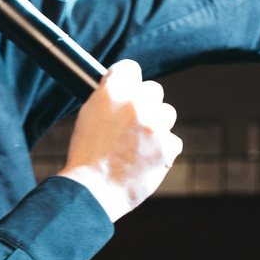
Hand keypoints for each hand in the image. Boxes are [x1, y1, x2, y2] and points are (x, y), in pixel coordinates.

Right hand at [58, 60, 179, 220]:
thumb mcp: (88, 116)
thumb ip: (109, 98)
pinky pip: (173, 141)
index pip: (131, 68)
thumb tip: (128, 91)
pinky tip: (146, 160)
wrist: (92, 190)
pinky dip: (163, 150)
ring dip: (157, 124)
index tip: (127, 89)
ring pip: (167, 113)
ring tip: (139, 143)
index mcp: (111, 91)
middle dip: (146, 103)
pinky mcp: (169, 146)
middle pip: (154, 89)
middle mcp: (136, 103)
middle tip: (133, 122)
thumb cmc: (86, 156)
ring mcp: (155, 124)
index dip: (128, 80)